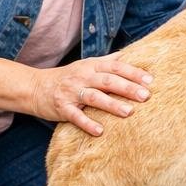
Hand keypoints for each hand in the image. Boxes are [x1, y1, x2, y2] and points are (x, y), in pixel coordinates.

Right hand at [29, 56, 153, 137]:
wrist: (35, 87)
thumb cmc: (67, 77)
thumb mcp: (86, 65)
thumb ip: (107, 61)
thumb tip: (127, 54)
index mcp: (91, 66)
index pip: (116, 67)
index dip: (133, 73)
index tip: (150, 80)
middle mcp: (82, 77)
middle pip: (108, 81)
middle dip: (128, 88)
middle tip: (146, 96)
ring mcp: (71, 92)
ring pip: (94, 97)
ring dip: (112, 105)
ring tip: (129, 112)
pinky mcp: (62, 108)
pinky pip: (76, 116)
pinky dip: (87, 123)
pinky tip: (100, 131)